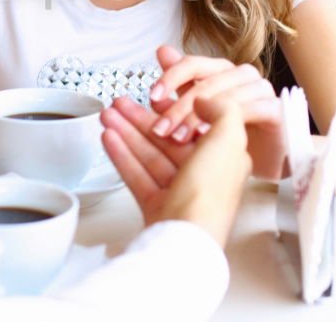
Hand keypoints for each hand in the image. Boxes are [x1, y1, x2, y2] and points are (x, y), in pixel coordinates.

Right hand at [101, 95, 250, 246]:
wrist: (186, 238)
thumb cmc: (210, 195)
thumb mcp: (228, 139)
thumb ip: (222, 111)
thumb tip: (205, 99)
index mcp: (224, 159)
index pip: (194, 126)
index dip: (172, 109)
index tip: (152, 96)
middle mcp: (203, 176)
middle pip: (166, 140)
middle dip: (140, 119)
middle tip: (120, 104)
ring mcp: (178, 193)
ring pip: (149, 155)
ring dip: (127, 133)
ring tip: (107, 116)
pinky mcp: (157, 206)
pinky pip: (137, 175)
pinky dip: (122, 156)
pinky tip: (109, 139)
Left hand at [148, 45, 284, 178]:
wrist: (264, 160)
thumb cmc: (228, 134)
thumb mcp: (197, 110)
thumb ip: (180, 84)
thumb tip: (162, 50)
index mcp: (221, 69)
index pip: (192, 64)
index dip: (170, 78)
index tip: (152, 97)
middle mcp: (242, 74)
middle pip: (205, 84)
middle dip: (178, 108)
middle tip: (159, 129)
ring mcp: (261, 89)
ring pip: (224, 98)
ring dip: (197, 119)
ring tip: (178, 139)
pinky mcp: (276, 108)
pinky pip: (249, 110)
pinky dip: (226, 122)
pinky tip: (208, 137)